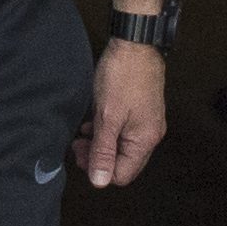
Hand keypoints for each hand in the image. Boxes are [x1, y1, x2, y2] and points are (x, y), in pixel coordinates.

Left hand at [79, 41, 167, 188]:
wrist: (134, 44)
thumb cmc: (122, 77)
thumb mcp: (107, 117)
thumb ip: (103, 151)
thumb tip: (100, 181)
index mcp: (145, 140)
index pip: (122, 174)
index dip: (98, 170)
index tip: (79, 154)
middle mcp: (150, 135)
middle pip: (123, 162)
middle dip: (98, 158)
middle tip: (76, 146)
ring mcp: (146, 122)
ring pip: (121, 146)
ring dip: (100, 144)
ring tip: (81, 134)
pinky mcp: (140, 110)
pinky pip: (123, 131)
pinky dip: (106, 131)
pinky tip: (92, 123)